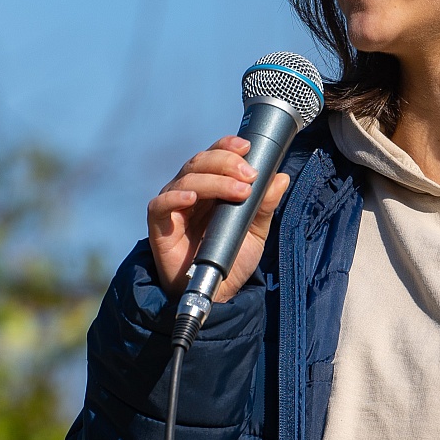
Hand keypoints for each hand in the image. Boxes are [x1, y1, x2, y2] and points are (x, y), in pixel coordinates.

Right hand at [146, 136, 291, 301]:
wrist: (217, 293)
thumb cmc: (231, 257)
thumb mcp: (256, 231)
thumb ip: (265, 205)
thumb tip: (280, 178)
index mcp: (211, 185)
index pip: (215, 155)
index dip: (227, 146)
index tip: (247, 147)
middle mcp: (190, 190)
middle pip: (200, 162)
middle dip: (226, 163)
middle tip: (249, 176)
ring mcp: (174, 206)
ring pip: (187, 179)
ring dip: (214, 181)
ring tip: (239, 191)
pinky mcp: (159, 225)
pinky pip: (161, 204)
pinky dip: (175, 197)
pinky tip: (192, 198)